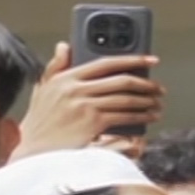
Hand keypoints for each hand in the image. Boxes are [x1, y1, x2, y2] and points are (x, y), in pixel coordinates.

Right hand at [14, 42, 162, 159]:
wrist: (35, 149)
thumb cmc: (41, 121)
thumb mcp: (43, 89)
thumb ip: (55, 66)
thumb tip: (64, 45)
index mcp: (66, 77)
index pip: (106, 62)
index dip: (132, 59)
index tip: (149, 60)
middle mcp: (76, 88)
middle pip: (121, 81)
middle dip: (146, 84)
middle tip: (159, 88)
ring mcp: (85, 105)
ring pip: (126, 99)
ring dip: (147, 101)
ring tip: (157, 103)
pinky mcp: (93, 122)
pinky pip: (124, 116)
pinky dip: (141, 116)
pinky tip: (149, 117)